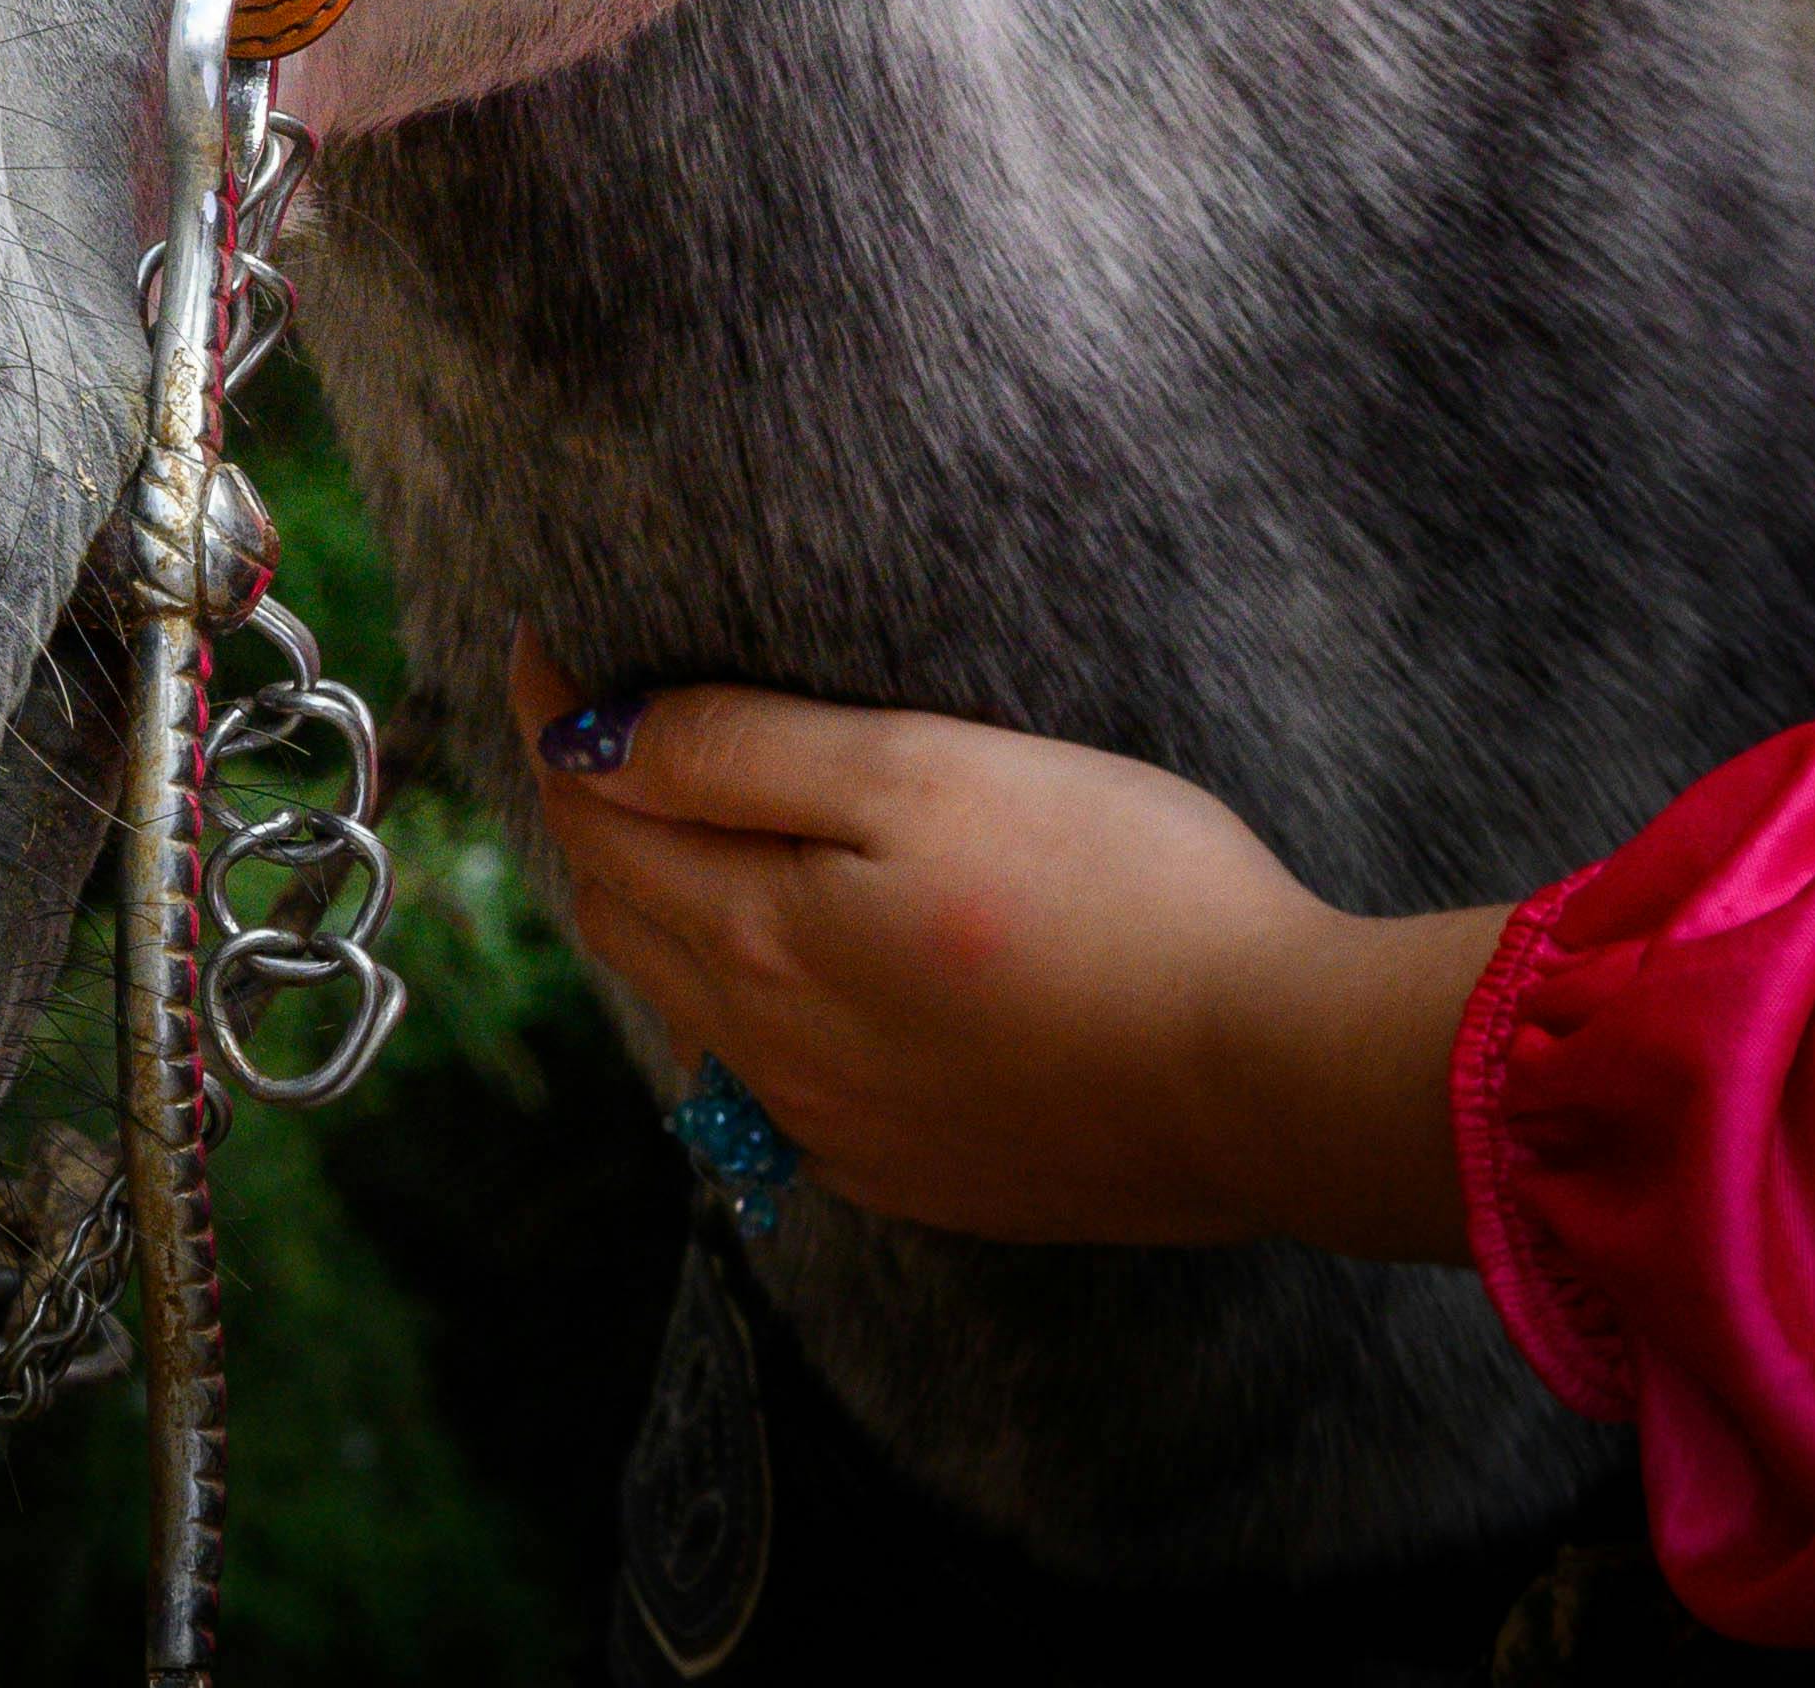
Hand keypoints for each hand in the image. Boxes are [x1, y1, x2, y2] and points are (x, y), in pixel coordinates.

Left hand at [511, 626, 1501, 1254]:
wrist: (1269, 1077)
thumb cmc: (1115, 892)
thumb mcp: (917, 770)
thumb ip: (737, 752)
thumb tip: (585, 738)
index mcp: (754, 938)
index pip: (591, 811)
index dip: (555, 712)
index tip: (544, 640)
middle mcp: (769, 1053)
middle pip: (622, 910)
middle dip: (594, 808)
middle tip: (611, 718)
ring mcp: (840, 1129)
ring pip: (690, 1002)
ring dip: (663, 906)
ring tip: (690, 818)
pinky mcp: (913, 1173)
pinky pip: (774, 1084)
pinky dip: (747, 1002)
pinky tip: (802, 955)